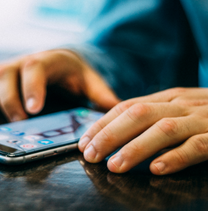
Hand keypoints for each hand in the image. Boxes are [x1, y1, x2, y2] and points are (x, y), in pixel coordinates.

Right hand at [0, 49, 119, 120]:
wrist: (52, 61)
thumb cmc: (69, 73)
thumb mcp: (88, 80)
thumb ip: (100, 93)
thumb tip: (116, 110)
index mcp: (47, 60)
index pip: (35, 67)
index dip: (31, 87)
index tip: (34, 110)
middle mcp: (22, 61)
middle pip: (4, 73)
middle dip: (9, 100)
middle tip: (20, 122)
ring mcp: (5, 68)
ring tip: (10, 119)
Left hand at [78, 88, 207, 174]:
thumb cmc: (205, 113)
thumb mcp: (175, 108)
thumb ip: (150, 116)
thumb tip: (114, 131)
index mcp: (165, 98)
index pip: (125, 107)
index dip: (101, 124)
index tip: (84, 142)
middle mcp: (179, 104)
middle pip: (137, 115)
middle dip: (109, 135)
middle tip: (90, 155)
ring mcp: (200, 119)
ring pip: (163, 129)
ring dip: (135, 148)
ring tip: (115, 166)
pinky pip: (198, 146)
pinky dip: (176, 157)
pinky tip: (158, 169)